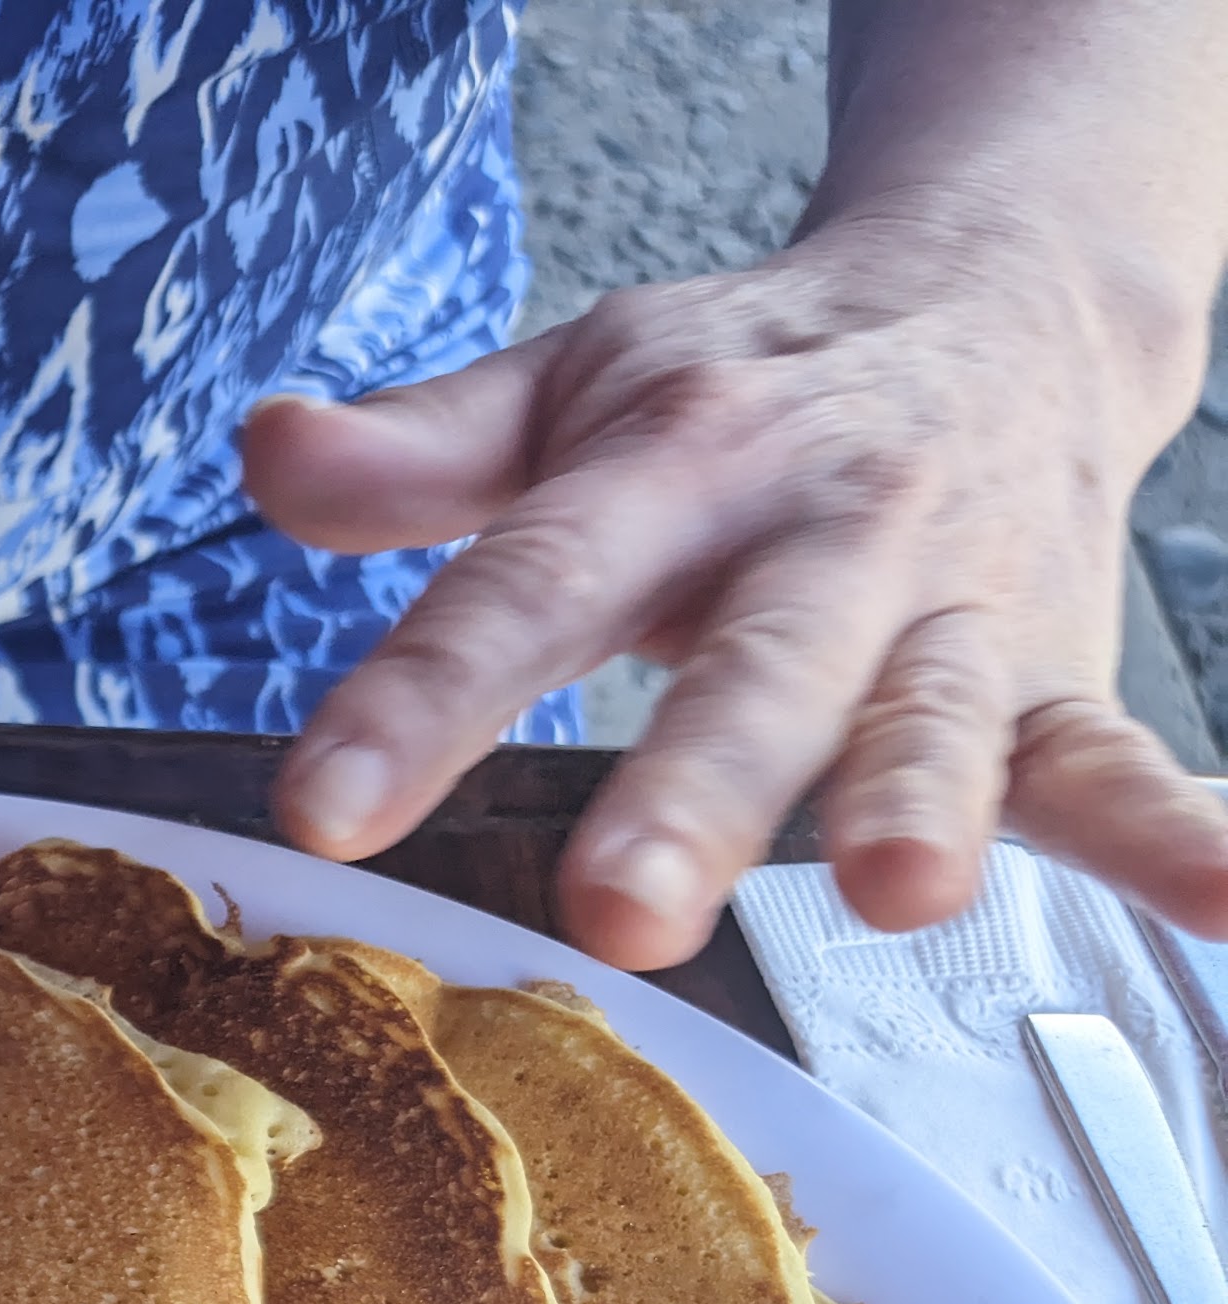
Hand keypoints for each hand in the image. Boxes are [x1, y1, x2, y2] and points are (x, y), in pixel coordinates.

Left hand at [246, 194, 1227, 966]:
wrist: (991, 296)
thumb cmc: (737, 384)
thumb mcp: (571, 385)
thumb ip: (423, 448)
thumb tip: (269, 449)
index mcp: (675, 462)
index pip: (524, 584)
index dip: (416, 700)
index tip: (318, 810)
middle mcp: (822, 535)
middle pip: (749, 669)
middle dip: (690, 789)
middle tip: (620, 907)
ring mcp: (951, 610)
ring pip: (933, 714)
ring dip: (918, 802)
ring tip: (893, 891)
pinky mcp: (1053, 672)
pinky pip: (1114, 758)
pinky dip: (1174, 833)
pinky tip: (1224, 908)